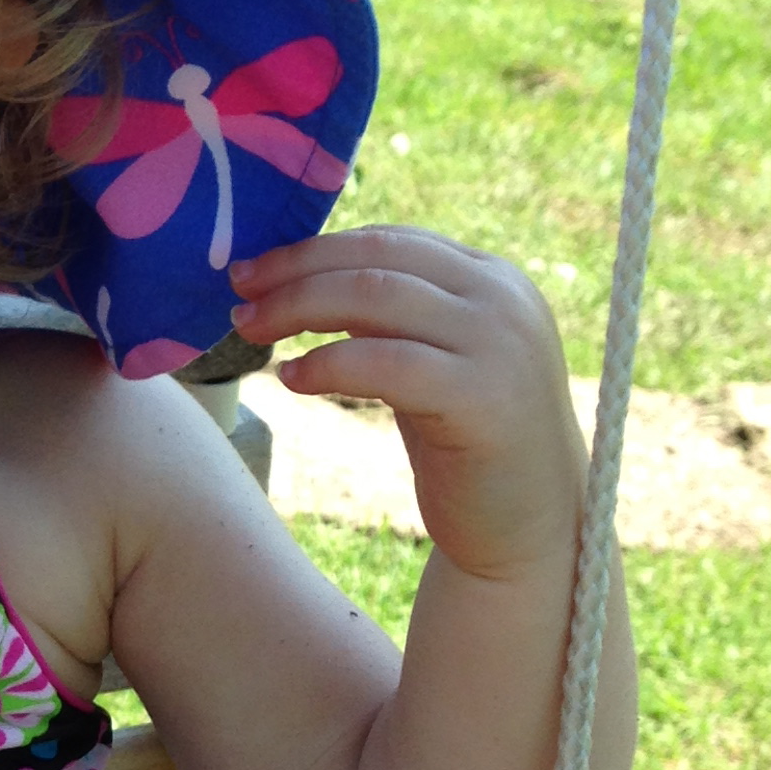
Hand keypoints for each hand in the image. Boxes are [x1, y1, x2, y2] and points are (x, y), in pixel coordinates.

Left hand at [226, 226, 583, 581]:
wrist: (533, 528)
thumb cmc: (470, 446)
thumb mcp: (435, 361)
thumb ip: (395, 317)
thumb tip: (302, 280)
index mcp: (493, 279)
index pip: (391, 241)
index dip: (314, 249)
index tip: (255, 271)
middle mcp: (503, 300)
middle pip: (377, 260)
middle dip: (296, 271)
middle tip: (238, 294)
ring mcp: (499, 344)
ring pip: (375, 297)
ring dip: (298, 308)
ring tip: (250, 331)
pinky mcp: (483, 398)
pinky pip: (385, 363)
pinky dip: (327, 364)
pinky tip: (290, 379)